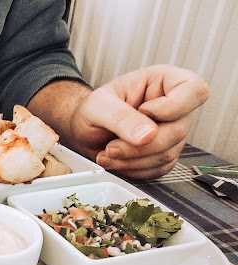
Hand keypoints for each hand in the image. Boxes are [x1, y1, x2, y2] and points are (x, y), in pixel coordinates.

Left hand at [70, 65, 208, 178]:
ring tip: (107, 153)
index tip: (144, 111)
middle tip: (111, 146)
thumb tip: (147, 135)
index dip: (172, 107)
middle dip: (140, 145)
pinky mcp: (163, 154)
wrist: (83, 130)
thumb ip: (122, 117)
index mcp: (165, 82)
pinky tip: (116, 161)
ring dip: (132, 161)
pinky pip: (158, 170)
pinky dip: (133, 170)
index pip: (195, 91)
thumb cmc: (93, 109)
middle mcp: (174, 107)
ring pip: (167, 155)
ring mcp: (171, 133)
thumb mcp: (99, 105)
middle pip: (178, 131)